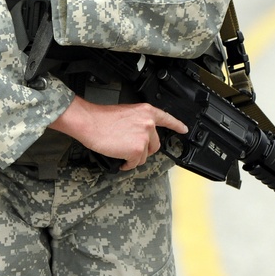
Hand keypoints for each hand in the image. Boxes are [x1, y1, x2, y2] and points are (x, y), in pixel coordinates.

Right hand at [49, 96, 188, 170]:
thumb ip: (138, 121)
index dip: (176, 125)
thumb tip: (140, 134)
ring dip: (134, 157)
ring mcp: (144, 137)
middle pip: (155, 145)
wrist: (90, 122)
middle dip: (144, 150)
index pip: (166, 118)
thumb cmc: (102, 118)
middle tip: (130, 148)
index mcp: (146, 111)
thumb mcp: (126, 113)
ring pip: (144, 156)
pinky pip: (135, 163)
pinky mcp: (137, 150)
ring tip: (121, 151)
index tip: (183, 129)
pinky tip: (120, 159)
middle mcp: (148, 123)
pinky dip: (127, 164)